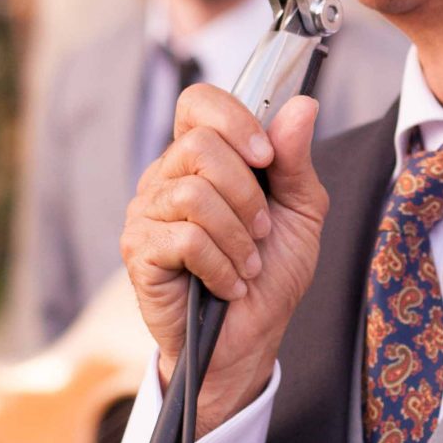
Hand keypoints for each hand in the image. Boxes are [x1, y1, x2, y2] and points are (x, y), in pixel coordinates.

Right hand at [120, 85, 326, 432]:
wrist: (248, 340)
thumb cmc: (270, 273)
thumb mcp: (299, 212)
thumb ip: (295, 160)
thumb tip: (303, 103)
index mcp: (202, 158)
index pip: (198, 102)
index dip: (234, 120)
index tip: (266, 158)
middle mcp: (165, 176)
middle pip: (200, 146)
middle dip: (247, 194)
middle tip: (262, 232)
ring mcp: (146, 212)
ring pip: (194, 194)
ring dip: (238, 236)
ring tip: (249, 264)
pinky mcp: (138, 251)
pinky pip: (184, 238)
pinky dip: (221, 265)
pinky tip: (228, 285)